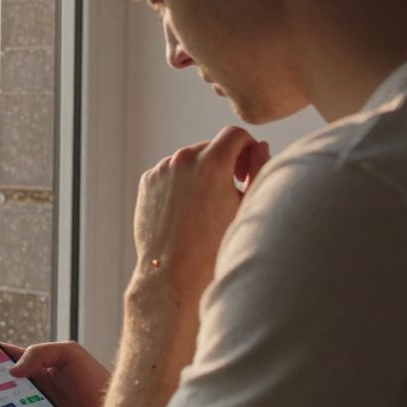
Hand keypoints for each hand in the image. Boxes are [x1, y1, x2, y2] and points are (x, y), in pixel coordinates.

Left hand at [132, 126, 269, 301]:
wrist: (174, 273)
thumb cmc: (217, 245)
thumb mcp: (247, 206)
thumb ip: (259, 169)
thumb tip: (260, 146)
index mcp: (212, 161)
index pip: (235, 134)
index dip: (247, 148)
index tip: (246, 172)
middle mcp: (183, 159)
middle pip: (211, 147)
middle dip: (224, 163)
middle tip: (230, 192)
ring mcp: (162, 169)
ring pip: (189, 160)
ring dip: (201, 173)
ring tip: (207, 205)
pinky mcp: (147, 181)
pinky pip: (170, 172)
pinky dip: (180, 183)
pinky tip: (186, 209)